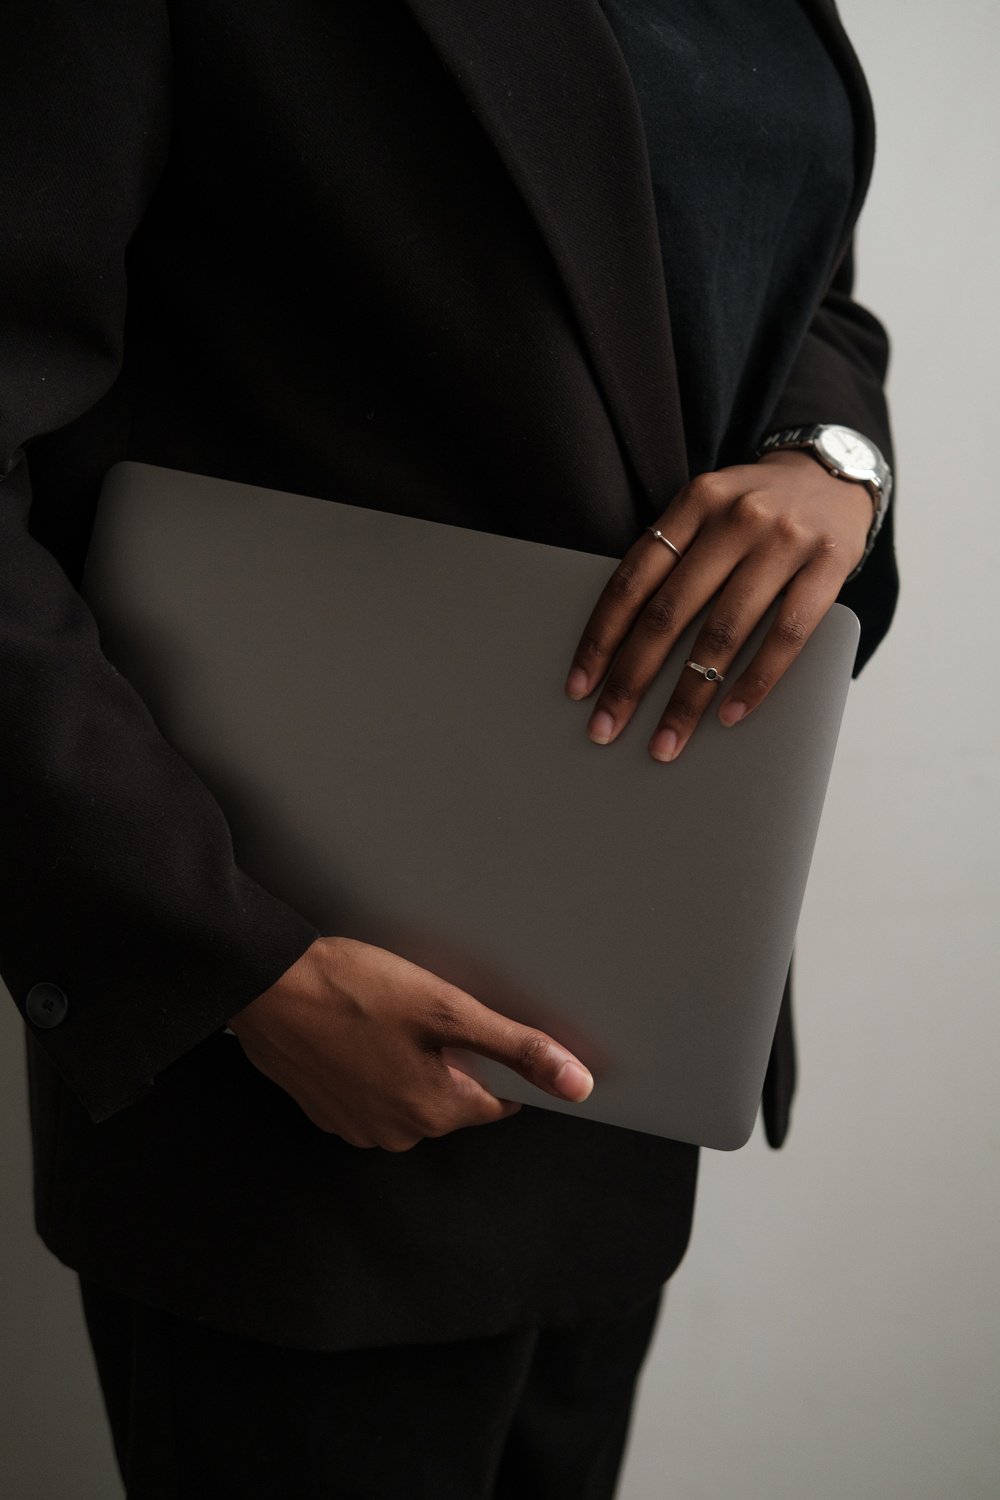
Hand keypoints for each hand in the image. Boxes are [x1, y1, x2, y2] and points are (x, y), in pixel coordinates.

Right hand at [227, 936, 593, 1149]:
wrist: (266, 985)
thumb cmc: (352, 990)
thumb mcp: (446, 1009)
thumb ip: (515, 1047)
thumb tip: (576, 1084)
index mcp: (435, 1111)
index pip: (498, 1100)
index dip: (494, 1059)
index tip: (471, 1025)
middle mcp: (397, 1132)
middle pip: (452, 1098)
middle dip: (449, 1059)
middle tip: (423, 1011)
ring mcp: (356, 1126)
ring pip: (410, 1096)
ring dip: (409, 1062)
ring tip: (387, 1016)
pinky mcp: (324, 1110)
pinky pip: (370, 1094)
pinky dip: (371, 1066)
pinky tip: (358, 1029)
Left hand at [564, 450, 871, 759]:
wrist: (836, 474)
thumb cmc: (756, 510)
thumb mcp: (709, 513)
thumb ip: (675, 558)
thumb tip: (623, 646)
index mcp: (694, 502)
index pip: (633, 578)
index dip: (601, 637)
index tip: (579, 687)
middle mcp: (735, 517)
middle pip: (669, 612)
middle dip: (632, 679)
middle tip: (606, 728)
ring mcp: (784, 540)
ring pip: (723, 632)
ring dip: (689, 697)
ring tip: (666, 741)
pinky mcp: (829, 565)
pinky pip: (786, 635)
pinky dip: (756, 682)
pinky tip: (730, 716)